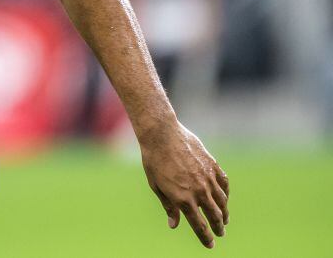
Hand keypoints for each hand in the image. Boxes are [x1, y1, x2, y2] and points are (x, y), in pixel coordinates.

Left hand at [140, 121, 228, 248]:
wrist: (162, 134)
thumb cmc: (154, 160)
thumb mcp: (156, 186)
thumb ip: (168, 206)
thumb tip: (174, 224)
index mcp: (183, 199)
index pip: (199, 226)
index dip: (206, 238)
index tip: (210, 245)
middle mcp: (199, 192)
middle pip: (214, 216)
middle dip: (218, 228)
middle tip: (220, 233)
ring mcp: (208, 179)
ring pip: (222, 202)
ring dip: (224, 213)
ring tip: (224, 219)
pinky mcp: (212, 166)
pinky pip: (224, 184)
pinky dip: (226, 194)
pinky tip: (224, 198)